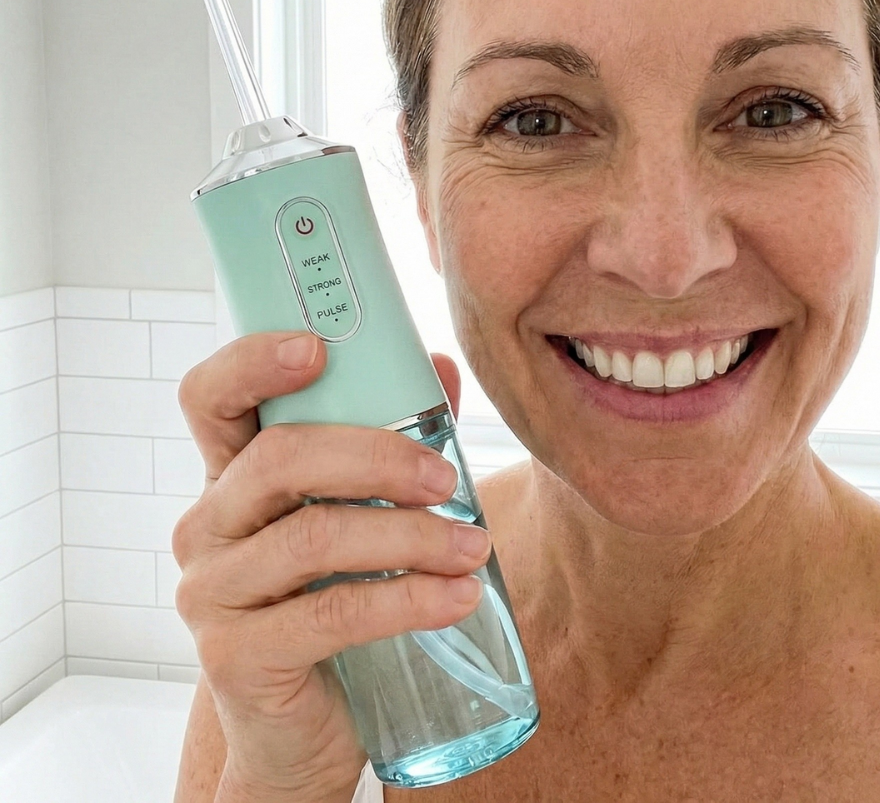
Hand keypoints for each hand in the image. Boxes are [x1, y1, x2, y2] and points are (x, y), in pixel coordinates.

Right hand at [172, 332, 487, 799]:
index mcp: (232, 477)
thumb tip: (442, 368)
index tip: (318, 348)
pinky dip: (407, 600)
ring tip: (475, 546)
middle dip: (378, 457)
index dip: (251, 363)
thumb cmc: (334, 602)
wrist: (302, 727)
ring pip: (313, 537)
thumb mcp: (357, 515)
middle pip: (279, 459)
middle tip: (447, 477)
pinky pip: (331, 614)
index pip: (210, 398)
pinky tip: (458, 597)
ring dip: (410, 535)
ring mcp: (212, 593)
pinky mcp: (236, 657)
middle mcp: (207, 526)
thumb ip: (393, 438)